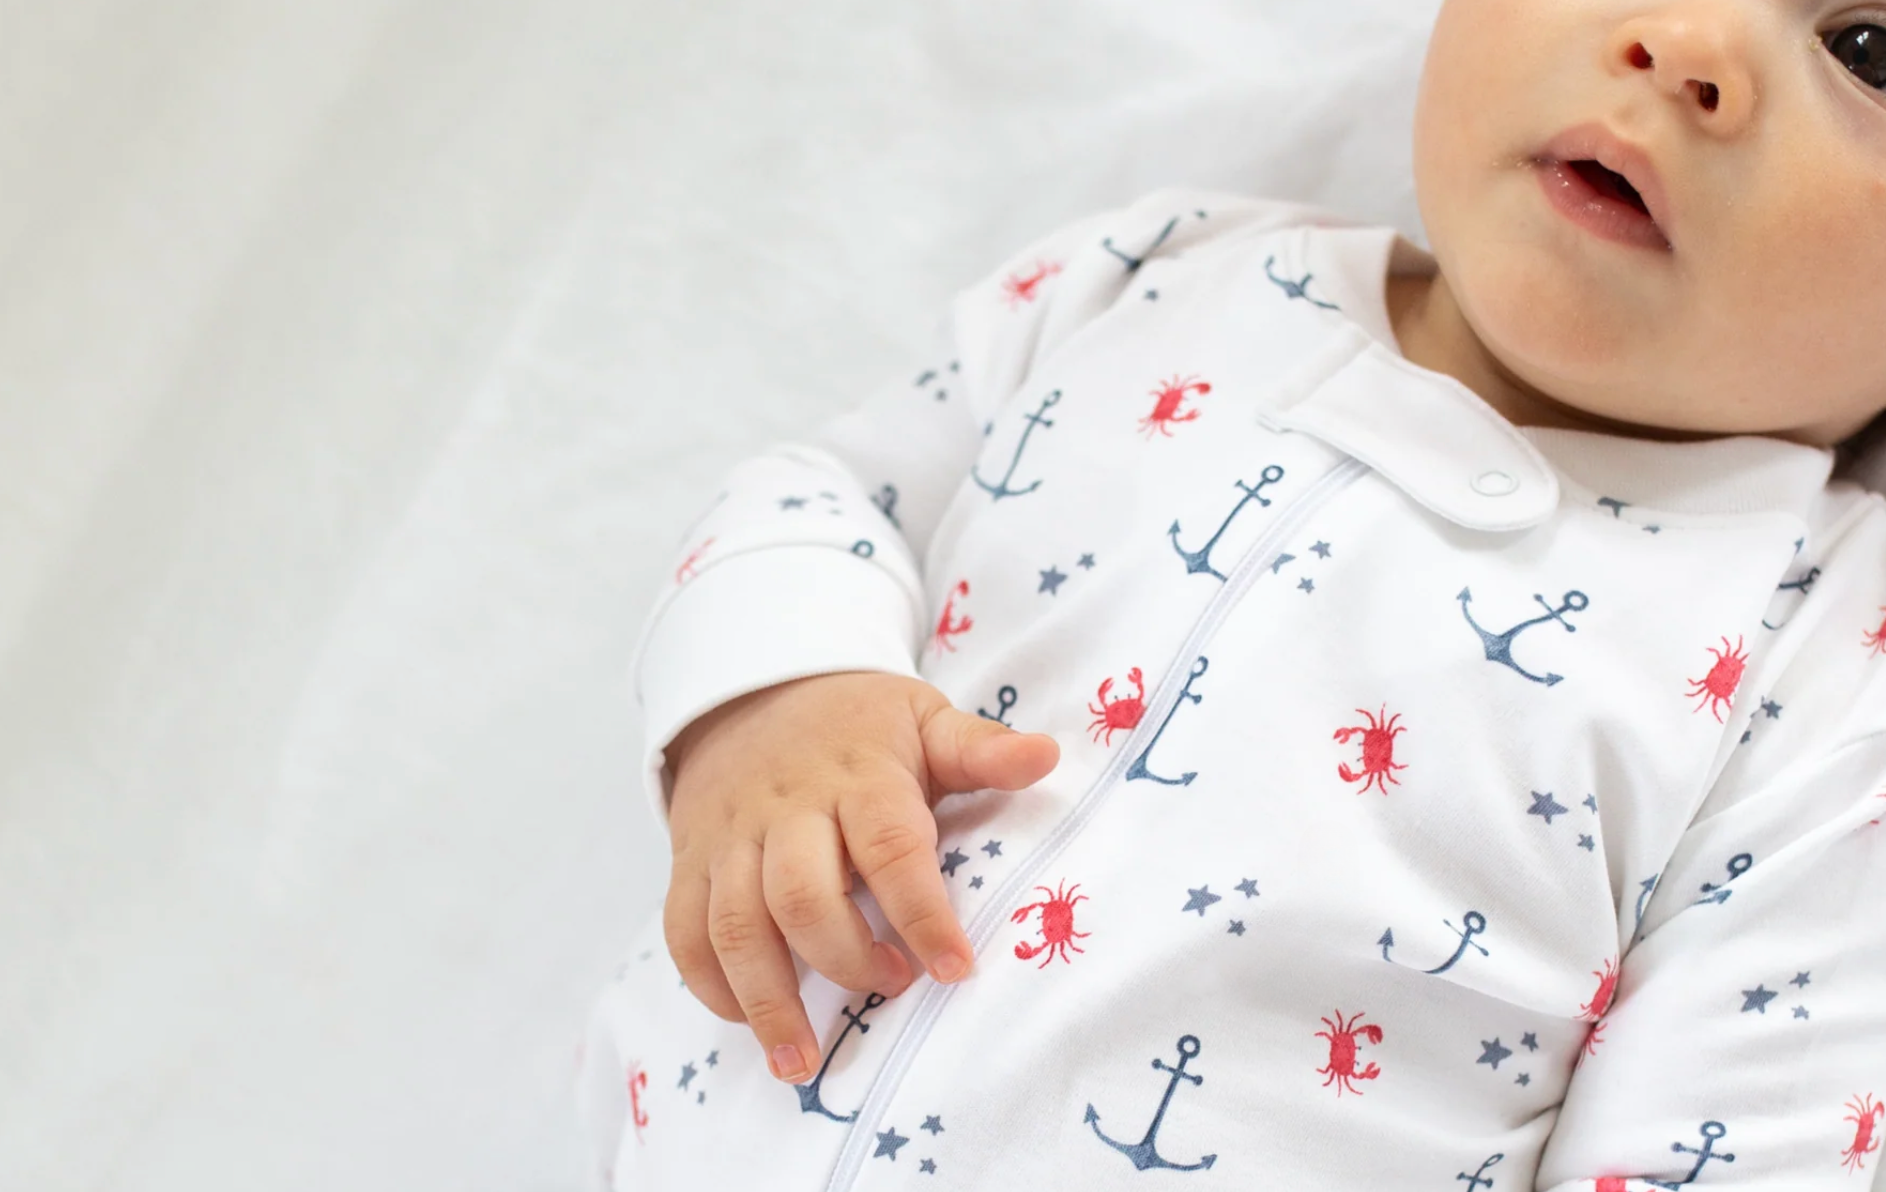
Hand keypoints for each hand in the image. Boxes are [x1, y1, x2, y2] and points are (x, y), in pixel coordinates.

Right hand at [661, 671, 1058, 1083]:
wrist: (754, 688)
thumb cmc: (858, 724)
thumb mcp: (923, 718)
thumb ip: (980, 748)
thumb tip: (1048, 756)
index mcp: (856, 778)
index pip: (888, 847)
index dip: (922, 913)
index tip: (956, 970)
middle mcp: (786, 810)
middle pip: (801, 896)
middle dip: (846, 960)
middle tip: (891, 987)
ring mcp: (730, 838)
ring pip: (735, 926)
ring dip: (767, 1001)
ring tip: (802, 1061)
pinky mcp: (690, 861)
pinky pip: (685, 932)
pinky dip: (711, 986)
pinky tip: (749, 1021)